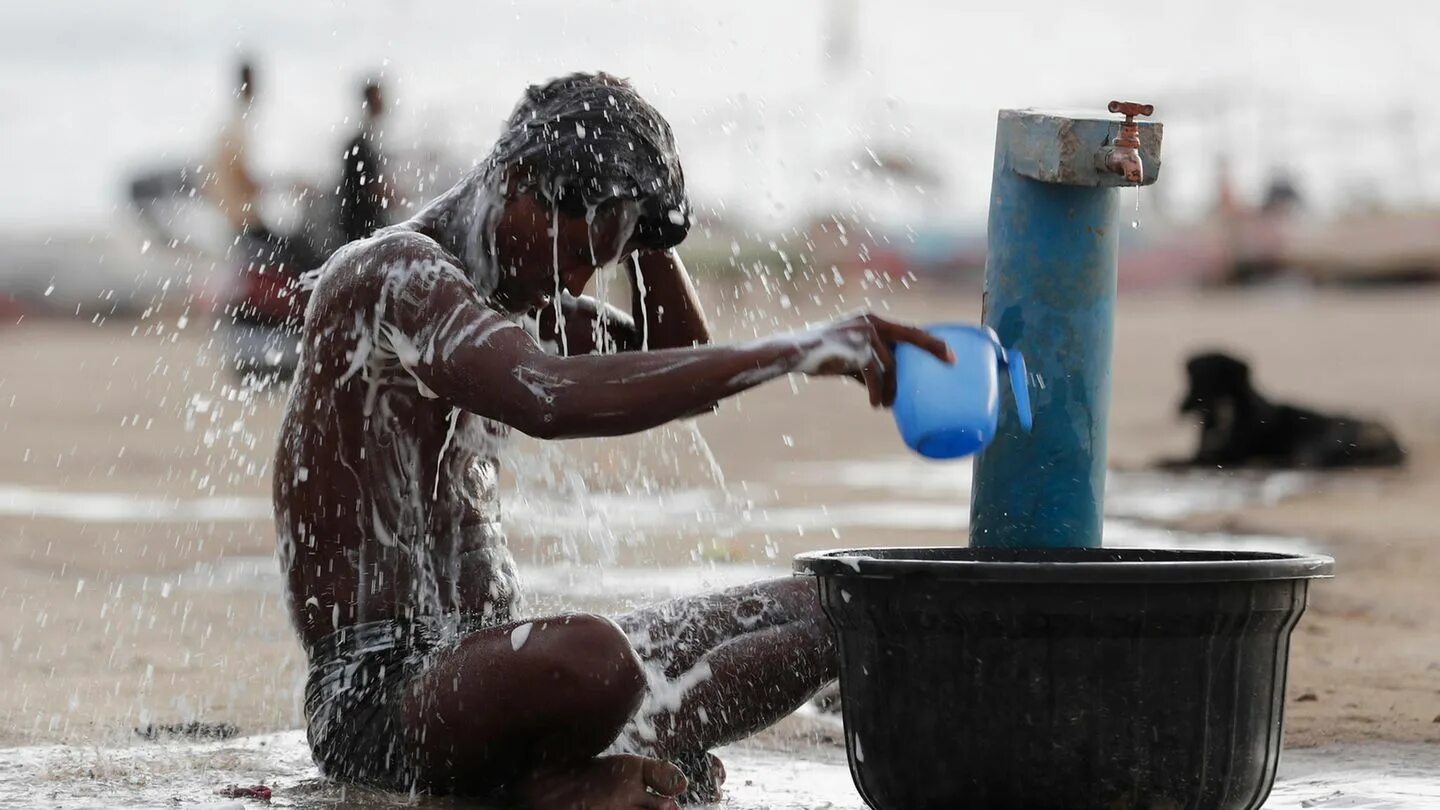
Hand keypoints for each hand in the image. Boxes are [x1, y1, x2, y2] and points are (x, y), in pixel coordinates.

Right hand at [806, 312, 953, 407]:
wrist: (796, 352)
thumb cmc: (823, 355)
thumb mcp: (850, 357)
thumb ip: (869, 366)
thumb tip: (887, 390)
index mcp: (872, 320)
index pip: (907, 329)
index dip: (929, 340)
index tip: (950, 352)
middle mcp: (871, 322)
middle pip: (911, 336)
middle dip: (933, 348)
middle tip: (951, 363)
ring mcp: (864, 334)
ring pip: (891, 365)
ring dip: (892, 389)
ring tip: (889, 404)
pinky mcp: (857, 350)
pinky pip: (875, 376)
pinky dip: (878, 393)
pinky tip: (877, 405)